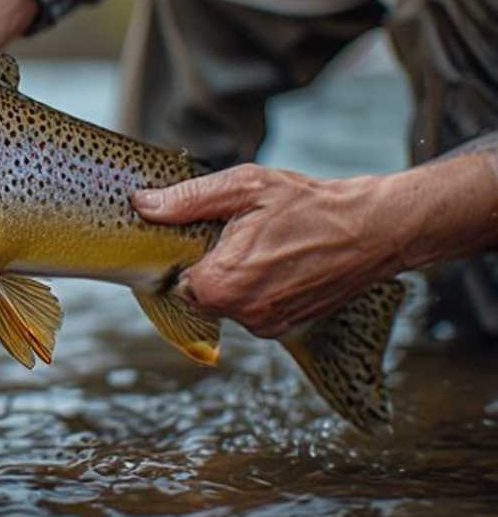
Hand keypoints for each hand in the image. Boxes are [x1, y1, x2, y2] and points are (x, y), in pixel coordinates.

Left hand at [131, 164, 399, 337]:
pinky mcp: (284, 328)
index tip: (199, 235)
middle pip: (196, 293)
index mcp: (223, 283)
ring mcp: (266, 326)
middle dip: (207, 266)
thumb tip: (142, 205)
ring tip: (262, 245)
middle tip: (234, 235)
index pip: (173, 279)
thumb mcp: (244, 187)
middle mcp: (242, 313)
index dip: (182, 255)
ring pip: (224, 302)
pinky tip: (276, 262)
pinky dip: (255, 289)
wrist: (375, 230)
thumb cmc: (309, 205)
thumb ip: (187, 200)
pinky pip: (250, 310)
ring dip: (232, 278)